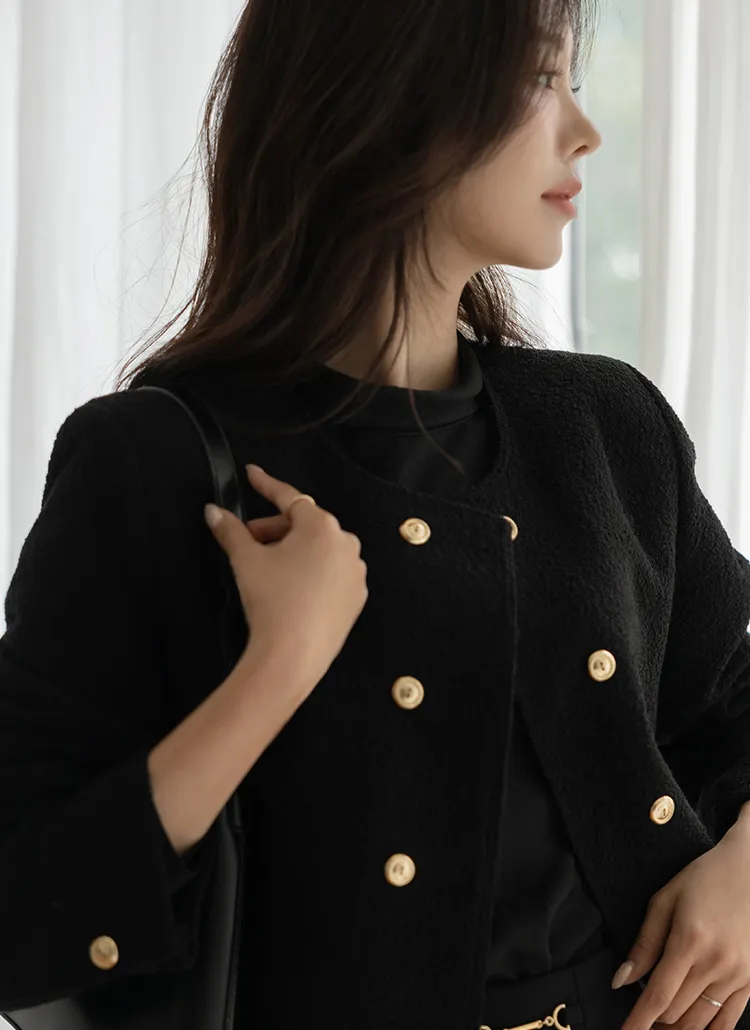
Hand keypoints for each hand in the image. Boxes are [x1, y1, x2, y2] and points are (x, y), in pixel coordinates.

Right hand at [204, 464, 368, 691]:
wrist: (293, 655)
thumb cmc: (271, 600)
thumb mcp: (245, 560)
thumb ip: (230, 530)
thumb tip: (213, 511)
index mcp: (321, 526)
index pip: (289, 497)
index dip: (266, 485)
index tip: (251, 474)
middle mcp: (346, 543)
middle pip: (305, 525)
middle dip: (274, 529)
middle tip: (247, 540)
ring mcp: (355, 572)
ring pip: (319, 550)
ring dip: (293, 550)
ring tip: (267, 567)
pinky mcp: (356, 598)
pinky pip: (331, 573)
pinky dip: (311, 572)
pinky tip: (290, 588)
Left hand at [616, 823, 749, 1029]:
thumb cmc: (704, 879)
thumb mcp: (665, 900)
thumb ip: (644, 943)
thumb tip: (622, 980)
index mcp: (689, 941)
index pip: (658, 996)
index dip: (638, 1021)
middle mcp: (716, 964)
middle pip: (676, 1012)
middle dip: (654, 1020)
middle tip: (640, 1016)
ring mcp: (738, 976)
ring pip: (700, 1021)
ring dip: (677, 1028)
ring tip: (661, 1025)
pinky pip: (729, 1020)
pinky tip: (692, 1029)